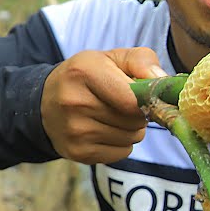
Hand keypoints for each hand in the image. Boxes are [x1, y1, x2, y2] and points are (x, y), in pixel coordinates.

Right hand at [40, 47, 165, 164]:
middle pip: (135, 120)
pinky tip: (105, 130)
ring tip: (113, 116)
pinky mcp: (77, 152)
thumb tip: (163, 80)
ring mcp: (74, 130)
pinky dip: (122, 144)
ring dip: (132, 129)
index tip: (145, 95)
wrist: (45, 103)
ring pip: (132, 138)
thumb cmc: (88, 77)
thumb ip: (142, 61)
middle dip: (139, 113)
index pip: (133, 99)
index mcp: (84, 71)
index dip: (147, 99)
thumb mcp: (111, 58)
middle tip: (124, 104)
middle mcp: (75, 102)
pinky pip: (123, 153)